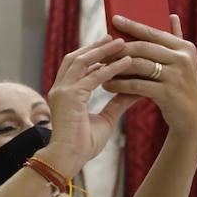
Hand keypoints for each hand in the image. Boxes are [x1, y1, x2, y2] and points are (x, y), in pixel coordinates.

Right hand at [42, 36, 141, 171]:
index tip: (109, 48)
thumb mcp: (106, 119)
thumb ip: (117, 103)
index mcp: (64, 93)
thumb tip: (136, 92)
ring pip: (82, 61)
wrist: (69, 158)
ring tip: (122, 43)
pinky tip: (126, 62)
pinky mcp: (70, 96)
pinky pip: (93, 77)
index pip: (76, 67)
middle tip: (115, 38)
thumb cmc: (83, 144)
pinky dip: (110, 68)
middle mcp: (60, 88)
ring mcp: (62, 91)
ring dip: (102, 51)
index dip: (92, 56)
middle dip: (95, 47)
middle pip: (76, 58)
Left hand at [104, 14, 196, 138]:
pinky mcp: (168, 93)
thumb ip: (175, 39)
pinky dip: (119, 84)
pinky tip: (106, 85)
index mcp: (185, 47)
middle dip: (118, 49)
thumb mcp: (182, 62)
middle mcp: (183, 59)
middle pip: (143, 48)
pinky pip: (137, 85)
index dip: (132, 26)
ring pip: (138, 65)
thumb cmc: (181, 85)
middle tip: (100, 51)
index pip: (154, 32)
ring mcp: (176, 76)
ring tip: (100, 68)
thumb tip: (171, 15)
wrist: (192, 117)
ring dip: (116, 67)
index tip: (114, 19)